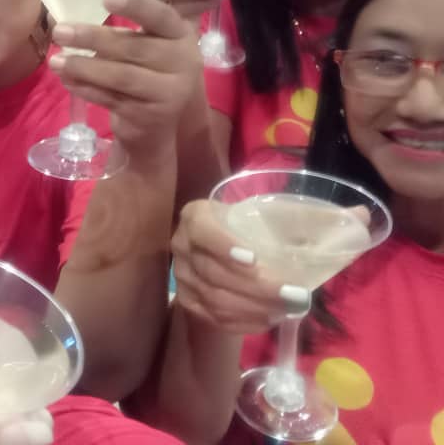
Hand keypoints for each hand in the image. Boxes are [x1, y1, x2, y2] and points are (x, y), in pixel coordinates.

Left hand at [48, 0, 201, 152]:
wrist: (160, 126)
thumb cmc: (147, 73)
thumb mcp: (147, 47)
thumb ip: (123, 31)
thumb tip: (72, 18)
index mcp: (180, 35)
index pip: (161, 16)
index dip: (136, 6)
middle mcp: (182, 62)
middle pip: (134, 47)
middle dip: (92, 38)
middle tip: (59, 31)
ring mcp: (169, 93)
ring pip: (121, 76)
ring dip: (84, 67)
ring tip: (55, 60)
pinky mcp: (150, 116)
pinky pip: (112, 99)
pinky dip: (86, 89)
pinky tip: (66, 80)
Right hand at [171, 200, 296, 333]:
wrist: (224, 245)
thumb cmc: (251, 226)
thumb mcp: (272, 215)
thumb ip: (307, 217)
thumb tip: (355, 216)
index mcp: (196, 215)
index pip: (203, 230)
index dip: (224, 245)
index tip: (254, 259)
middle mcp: (182, 245)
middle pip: (214, 272)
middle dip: (257, 288)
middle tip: (295, 296)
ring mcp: (181, 275)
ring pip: (215, 298)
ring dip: (254, 308)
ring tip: (288, 310)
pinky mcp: (187, 300)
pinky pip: (214, 318)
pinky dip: (244, 322)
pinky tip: (269, 319)